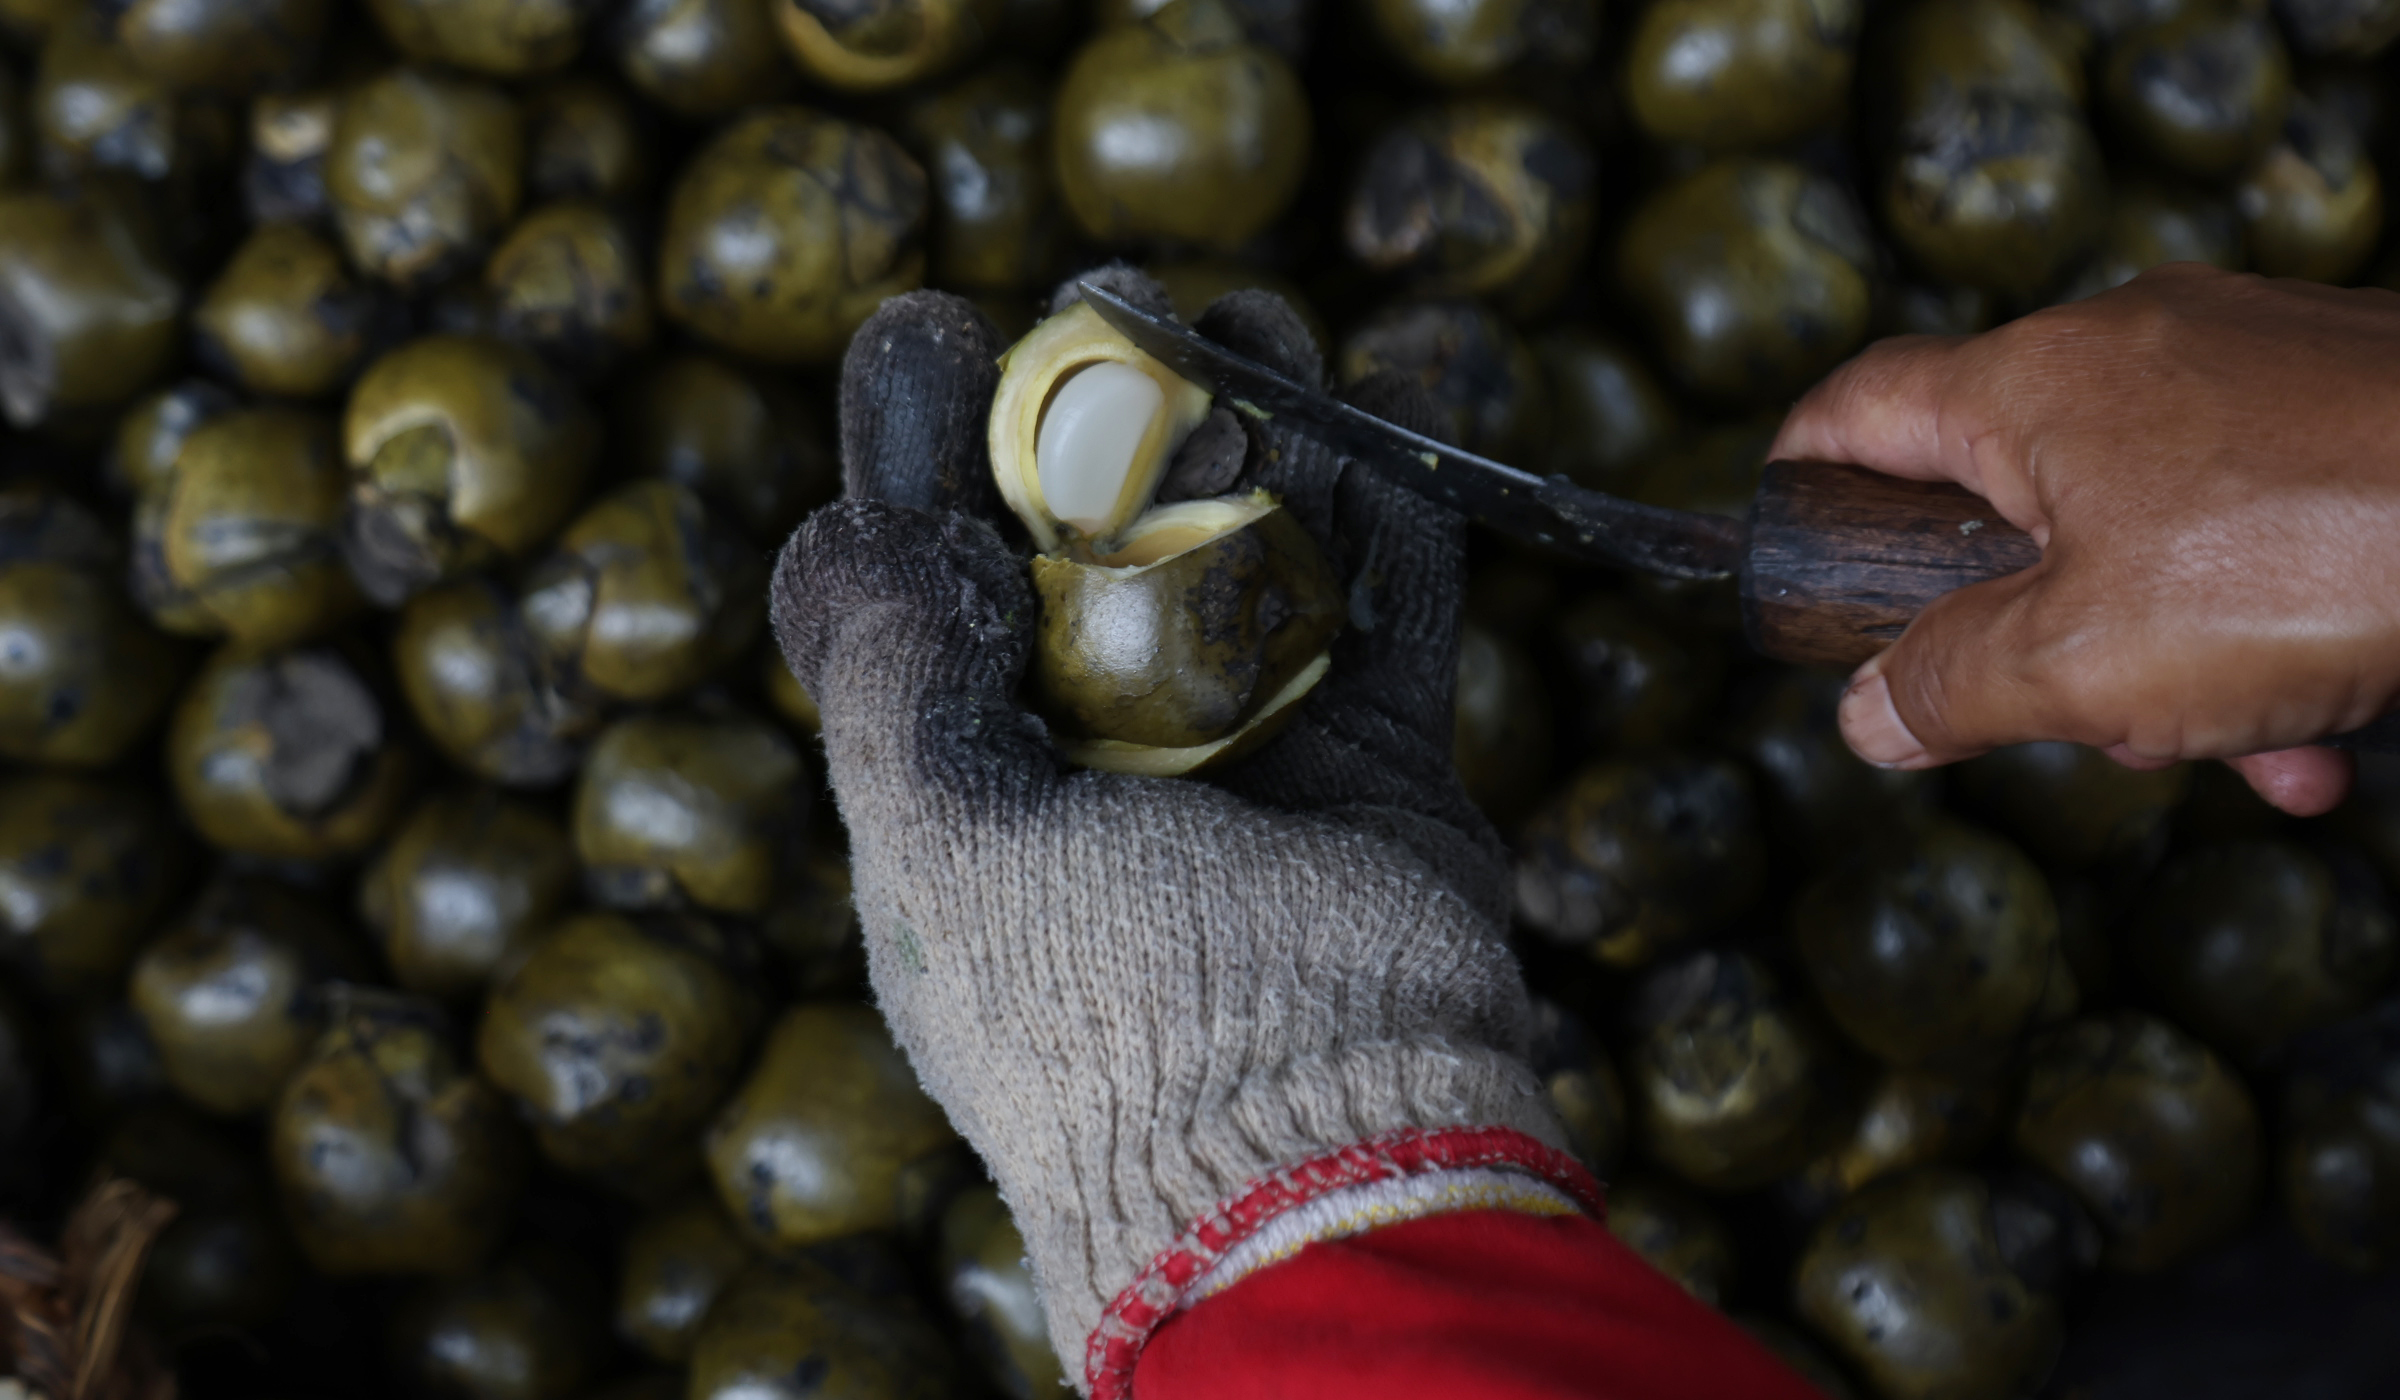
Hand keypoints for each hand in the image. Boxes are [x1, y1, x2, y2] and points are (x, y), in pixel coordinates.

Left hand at [772, 276, 1577, 1392]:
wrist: (1318, 1139)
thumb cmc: (1098, 1013)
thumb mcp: (936, 846)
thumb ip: (883, 674)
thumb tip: (853, 521)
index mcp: (971, 796)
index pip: (923, 597)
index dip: (915, 464)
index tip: (926, 338)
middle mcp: (1105, 769)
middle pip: (1095, 550)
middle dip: (1105, 418)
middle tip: (1119, 304)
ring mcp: (1252, 766)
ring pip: (1248, 560)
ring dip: (1257, 439)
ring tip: (1252, 330)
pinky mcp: (1381, 771)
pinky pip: (1392, 612)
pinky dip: (1389, 518)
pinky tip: (1372, 425)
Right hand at [1770, 264, 2399, 815]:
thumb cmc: (2313, 559)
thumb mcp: (2085, 664)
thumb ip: (1950, 688)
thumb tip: (1871, 714)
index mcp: (2033, 387)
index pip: (1858, 406)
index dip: (1803, 477)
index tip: (1793, 544)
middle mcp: (2133, 350)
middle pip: (2016, 496)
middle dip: (2035, 633)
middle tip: (2068, 719)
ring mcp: (2250, 367)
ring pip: (2148, 530)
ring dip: (2168, 662)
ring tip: (2236, 752)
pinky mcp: (2346, 404)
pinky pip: (2256, 523)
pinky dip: (2263, 630)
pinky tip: (2320, 737)